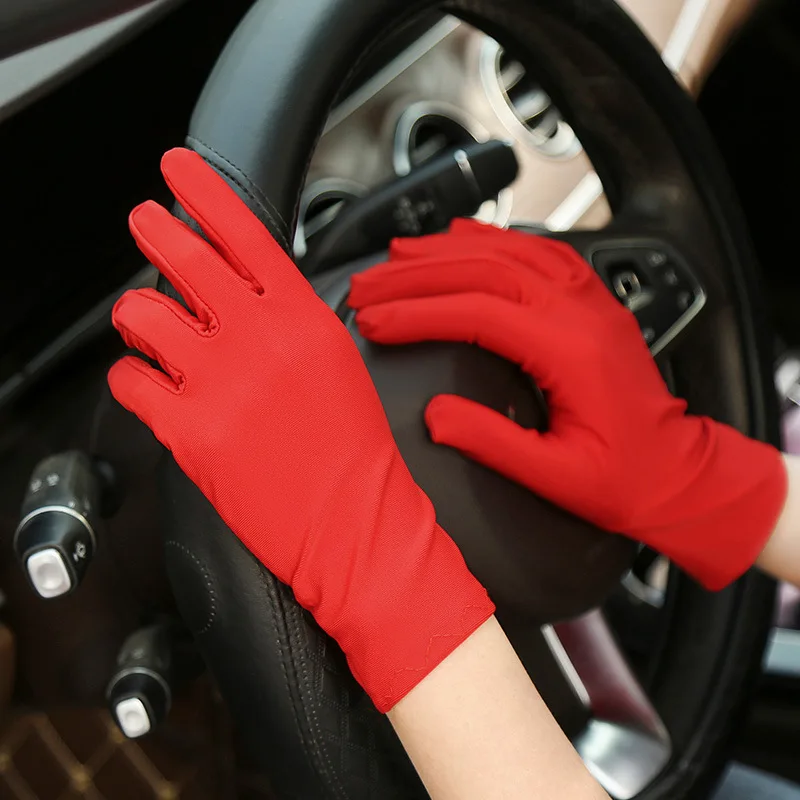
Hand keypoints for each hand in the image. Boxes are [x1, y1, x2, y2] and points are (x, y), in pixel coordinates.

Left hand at [108, 149, 493, 711]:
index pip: (245, 232)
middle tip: (146, 225)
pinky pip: (132, 381)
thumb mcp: (337, 366)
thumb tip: (248, 293)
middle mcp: (259, 340)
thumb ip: (292, 322)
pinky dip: (134, 378)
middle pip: (185, 258)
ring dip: (140, 317)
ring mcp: (220, 384)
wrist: (358, 525)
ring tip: (152, 328)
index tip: (178, 168)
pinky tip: (153, 386)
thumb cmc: (355, 453)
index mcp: (301, 319)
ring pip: (144, 316)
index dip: (204, 191)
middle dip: (154, 232)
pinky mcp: (190, 431)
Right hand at [349, 219, 786, 589]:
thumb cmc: (626, 479)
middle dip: (416, 274)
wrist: (679, 473)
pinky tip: (464, 235)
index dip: (418, 312)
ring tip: (397, 254)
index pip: (477, 312)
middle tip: (368, 285)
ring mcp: (589, 300)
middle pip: (484, 270)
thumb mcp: (555, 476)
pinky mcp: (590, 302)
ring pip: (508, 250)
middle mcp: (580, 313)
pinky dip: (494, 238)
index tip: (374, 320)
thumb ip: (492, 443)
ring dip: (447, 249)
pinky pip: (539, 251)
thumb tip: (435, 417)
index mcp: (571, 352)